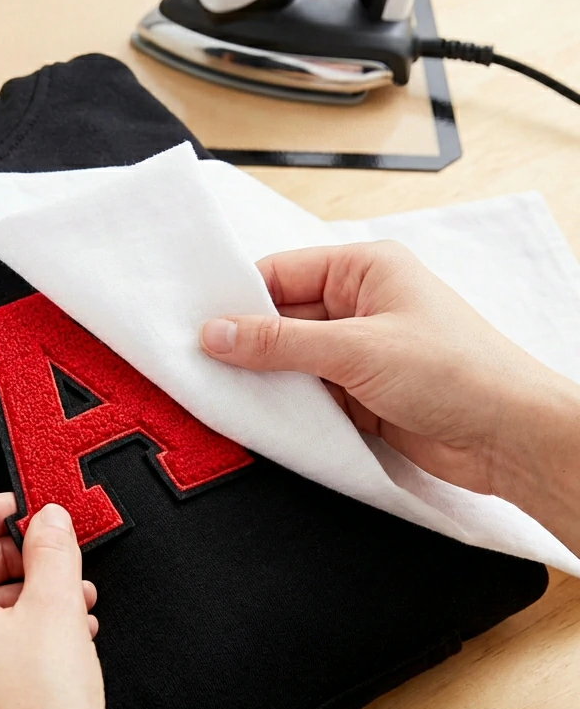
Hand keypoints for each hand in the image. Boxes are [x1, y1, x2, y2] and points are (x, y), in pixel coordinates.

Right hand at [200, 241, 579, 553]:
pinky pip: (306, 393)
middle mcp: (360, 305)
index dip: (239, 298)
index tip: (198, 324)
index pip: (282, 273)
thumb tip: (217, 333)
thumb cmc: (457, 372)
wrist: (510, 439)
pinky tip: (256, 415)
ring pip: (290, 359)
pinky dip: (284, 405)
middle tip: (200, 362)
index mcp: (365, 269)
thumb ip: (280, 343)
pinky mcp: (359, 394)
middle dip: (246, 342)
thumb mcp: (356, 349)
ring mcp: (358, 352)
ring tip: (220, 391)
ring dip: (263, 377)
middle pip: (281, 318)